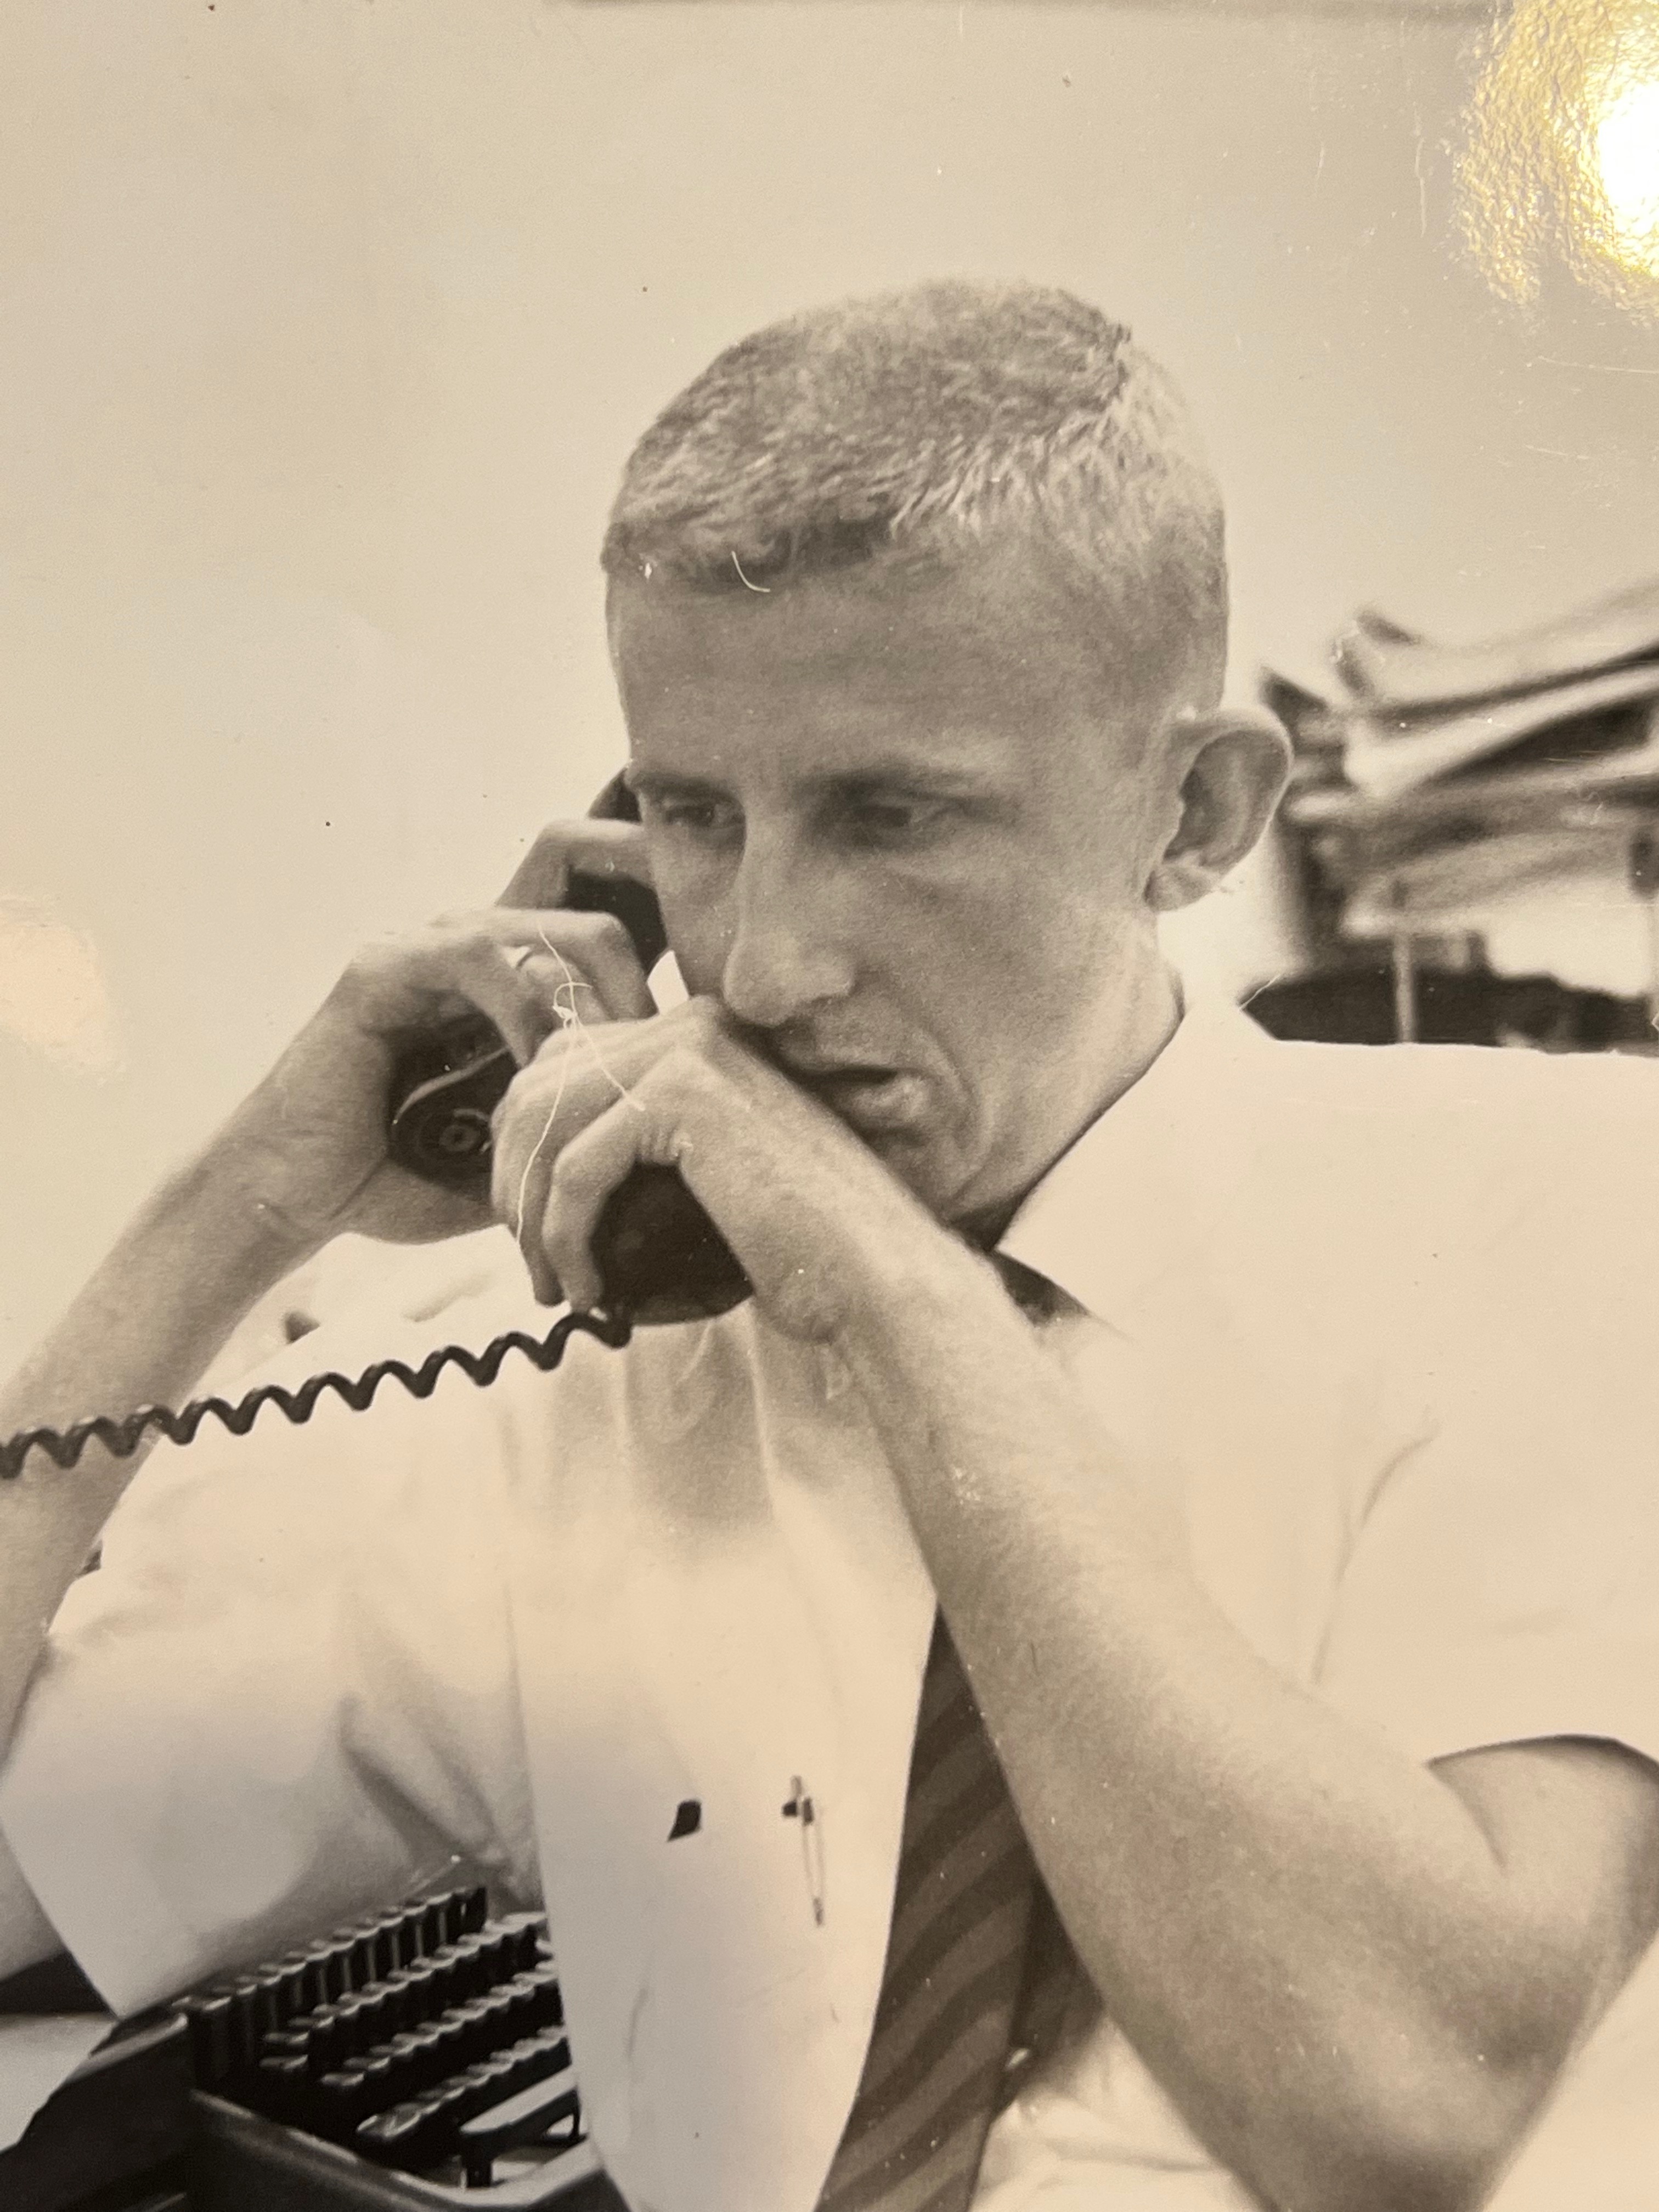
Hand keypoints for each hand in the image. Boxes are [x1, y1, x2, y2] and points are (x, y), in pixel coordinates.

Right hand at [211, 821, 657, 1251]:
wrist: (300, 1197)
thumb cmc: (410, 1174)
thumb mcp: (529, 1143)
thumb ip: (593, 1116)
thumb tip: (688, 1139)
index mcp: (516, 964)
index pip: (601, 883)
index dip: (662, 878)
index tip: (729, 933)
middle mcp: (477, 935)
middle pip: (586, 859)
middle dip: (656, 904)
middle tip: (688, 1008)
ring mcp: (431, 942)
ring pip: (558, 921)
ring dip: (608, 995)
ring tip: (624, 1066)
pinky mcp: (386, 967)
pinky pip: (485, 959)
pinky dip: (531, 1013)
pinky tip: (546, 1069)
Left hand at [489, 997, 962, 1342]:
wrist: (873, 1270)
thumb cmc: (801, 1243)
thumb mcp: (706, 1174)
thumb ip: (641, 1146)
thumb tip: (543, 1170)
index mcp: (698, 1031)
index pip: (564, 1066)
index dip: (527, 1150)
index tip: (534, 1230)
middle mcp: (691, 1022)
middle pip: (538, 1085)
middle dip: (515, 1181)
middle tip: (532, 1265)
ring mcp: (690, 1049)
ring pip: (545, 1125)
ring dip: (529, 1217)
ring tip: (551, 1285)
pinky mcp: (686, 1096)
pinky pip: (577, 1169)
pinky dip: (564, 1237)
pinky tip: (587, 1288)